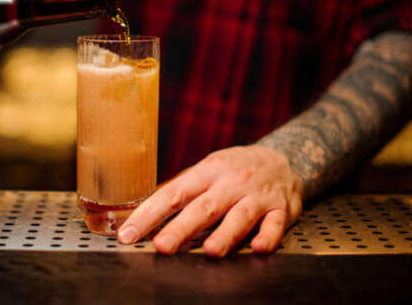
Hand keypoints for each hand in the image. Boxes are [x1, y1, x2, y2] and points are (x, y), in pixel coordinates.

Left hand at [117, 145, 303, 256]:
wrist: (282, 159)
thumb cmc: (235, 169)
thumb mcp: (207, 170)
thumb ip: (182, 191)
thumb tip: (144, 213)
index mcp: (207, 172)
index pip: (173, 193)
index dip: (150, 213)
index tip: (130, 232)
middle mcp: (230, 182)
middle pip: (204, 207)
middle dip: (182, 228)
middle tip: (162, 246)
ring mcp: (256, 195)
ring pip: (240, 216)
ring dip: (225, 234)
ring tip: (210, 251)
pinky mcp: (281, 209)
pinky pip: (275, 224)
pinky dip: (268, 236)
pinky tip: (258, 248)